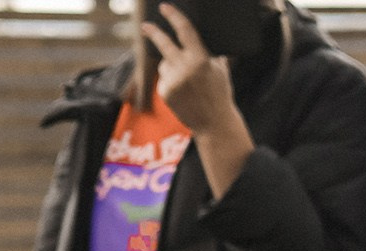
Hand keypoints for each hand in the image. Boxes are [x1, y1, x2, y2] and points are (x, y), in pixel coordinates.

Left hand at [143, 4, 254, 196]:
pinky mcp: (165, 92)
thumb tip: (203, 36)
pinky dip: (171, 81)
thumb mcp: (220, 68)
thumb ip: (211, 52)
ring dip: (172, 66)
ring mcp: (172, 81)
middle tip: (145, 26)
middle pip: (163, 43)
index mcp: (200, 58)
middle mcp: (183, 68)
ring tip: (188, 83)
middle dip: (153, 32)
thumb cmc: (219, 94)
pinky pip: (164, 78)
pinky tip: (183, 93)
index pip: (184, 30)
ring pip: (165, 64)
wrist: (213, 123)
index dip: (174, 16)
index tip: (164, 8)